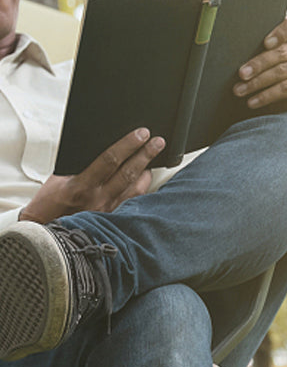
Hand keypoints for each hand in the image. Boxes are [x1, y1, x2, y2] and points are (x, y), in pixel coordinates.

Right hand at [20, 127, 164, 223]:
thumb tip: (105, 149)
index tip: (141, 134)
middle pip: (128, 173)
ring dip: (147, 172)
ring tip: (154, 158)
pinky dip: (142, 189)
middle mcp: (98, 199)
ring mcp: (109, 211)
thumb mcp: (59, 180)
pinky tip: (146, 179)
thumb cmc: (51, 203)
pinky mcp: (114, 220)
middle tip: (158, 142)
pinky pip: (133, 202)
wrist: (48, 232)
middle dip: (145, 155)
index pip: (109, 160)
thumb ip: (81, 167)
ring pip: (136, 189)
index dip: (128, 145)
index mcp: (80, 186)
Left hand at [233, 13, 286, 116]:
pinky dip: (265, 96)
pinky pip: (284, 88)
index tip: (265, 43)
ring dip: (256, 82)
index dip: (281, 31)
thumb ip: (259, 52)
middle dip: (257, 64)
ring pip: (280, 72)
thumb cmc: (272, 80)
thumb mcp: (266, 62)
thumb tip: (231, 52)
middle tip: (241, 74)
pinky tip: (252, 102)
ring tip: (240, 91)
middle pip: (280, 53)